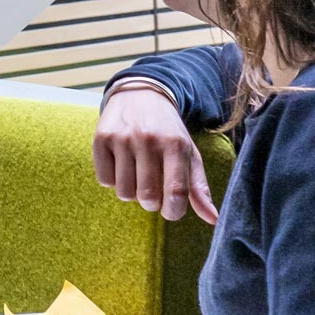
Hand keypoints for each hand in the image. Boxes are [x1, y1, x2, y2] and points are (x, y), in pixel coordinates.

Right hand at [94, 86, 217, 223]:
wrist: (141, 94)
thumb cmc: (168, 132)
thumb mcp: (188, 154)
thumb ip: (199, 187)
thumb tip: (213, 219)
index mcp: (176, 144)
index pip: (176, 191)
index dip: (173, 211)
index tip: (171, 211)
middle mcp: (149, 139)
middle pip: (147, 196)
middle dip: (151, 202)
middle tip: (152, 189)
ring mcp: (123, 138)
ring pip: (124, 192)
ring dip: (131, 191)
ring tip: (136, 174)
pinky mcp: (102, 138)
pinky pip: (105, 180)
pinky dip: (113, 180)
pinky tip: (120, 164)